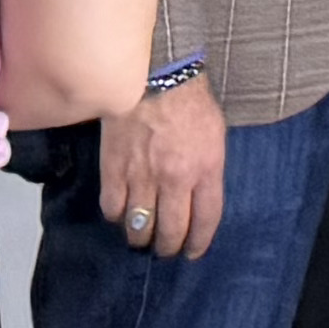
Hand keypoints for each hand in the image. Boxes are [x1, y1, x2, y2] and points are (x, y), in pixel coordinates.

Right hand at [100, 78, 226, 258]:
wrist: (156, 76)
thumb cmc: (191, 103)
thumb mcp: (215, 137)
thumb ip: (208, 170)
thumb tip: (199, 198)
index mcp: (206, 168)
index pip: (206, 219)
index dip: (199, 242)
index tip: (193, 252)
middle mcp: (175, 178)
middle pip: (171, 231)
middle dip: (168, 247)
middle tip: (165, 250)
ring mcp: (142, 176)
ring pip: (139, 226)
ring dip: (140, 238)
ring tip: (141, 239)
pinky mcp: (115, 169)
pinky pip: (113, 207)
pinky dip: (117, 216)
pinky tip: (121, 214)